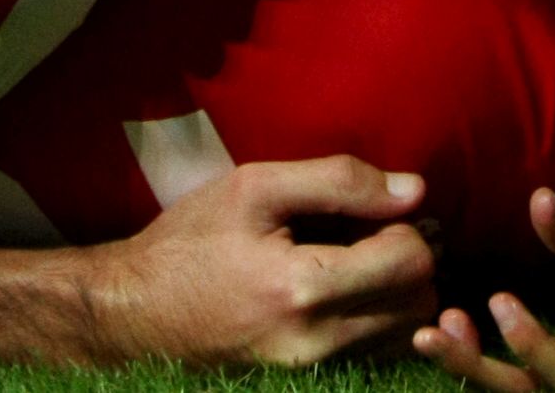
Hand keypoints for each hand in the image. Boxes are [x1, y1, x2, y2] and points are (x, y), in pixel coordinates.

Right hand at [91, 157, 440, 366]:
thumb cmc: (191, 241)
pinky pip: (377, 353)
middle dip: (407, 261)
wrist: (137, 312)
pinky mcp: (310, 383)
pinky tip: (344, 294)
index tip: (370, 213)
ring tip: (354, 264)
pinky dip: (378, 321)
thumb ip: (339, 181)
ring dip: (397, 294)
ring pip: (405, 334)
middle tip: (368, 236)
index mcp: (302, 288)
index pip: (410, 261)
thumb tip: (414, 190)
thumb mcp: (255, 187)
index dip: (404, 225)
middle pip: (418, 303)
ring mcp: (314, 371)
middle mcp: (316, 342)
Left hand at [410, 188, 554, 390]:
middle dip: (481, 374)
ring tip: (431, 330)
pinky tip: (457, 321)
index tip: (501, 299)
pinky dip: (488, 355)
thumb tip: (536, 202)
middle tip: (430, 335)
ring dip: (475, 368)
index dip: (536, 349)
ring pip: (525, 391)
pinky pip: (524, 373)